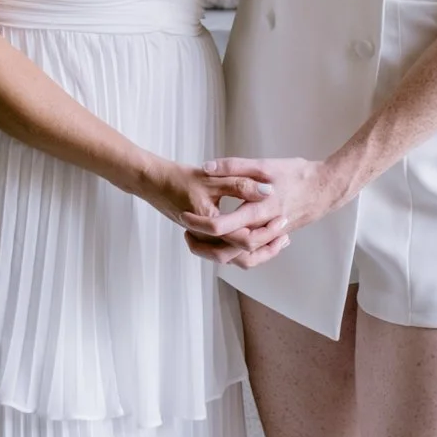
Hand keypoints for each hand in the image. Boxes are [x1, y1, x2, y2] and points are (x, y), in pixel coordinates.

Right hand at [141, 160, 290, 266]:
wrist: (152, 183)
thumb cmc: (179, 178)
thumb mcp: (213, 177)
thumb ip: (241, 184)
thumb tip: (268, 190)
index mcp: (210, 225)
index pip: (244, 240)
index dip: (268, 232)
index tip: (284, 220)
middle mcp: (206, 239)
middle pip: (241, 255)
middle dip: (266, 248)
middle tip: (285, 235)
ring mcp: (203, 241)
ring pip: (233, 258)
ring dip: (255, 251)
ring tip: (275, 239)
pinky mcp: (202, 239)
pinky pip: (225, 251)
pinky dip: (242, 247)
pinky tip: (254, 233)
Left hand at [184, 155, 337, 268]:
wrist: (328, 188)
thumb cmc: (297, 174)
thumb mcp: (265, 165)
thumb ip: (235, 167)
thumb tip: (207, 167)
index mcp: (259, 211)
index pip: (224, 226)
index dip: (201, 223)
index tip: (185, 217)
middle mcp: (265, 229)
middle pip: (230, 250)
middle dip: (205, 246)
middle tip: (186, 232)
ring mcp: (272, 237)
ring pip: (242, 257)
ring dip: (220, 252)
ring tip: (201, 239)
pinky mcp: (277, 237)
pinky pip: (255, 253)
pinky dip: (239, 251)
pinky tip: (229, 240)